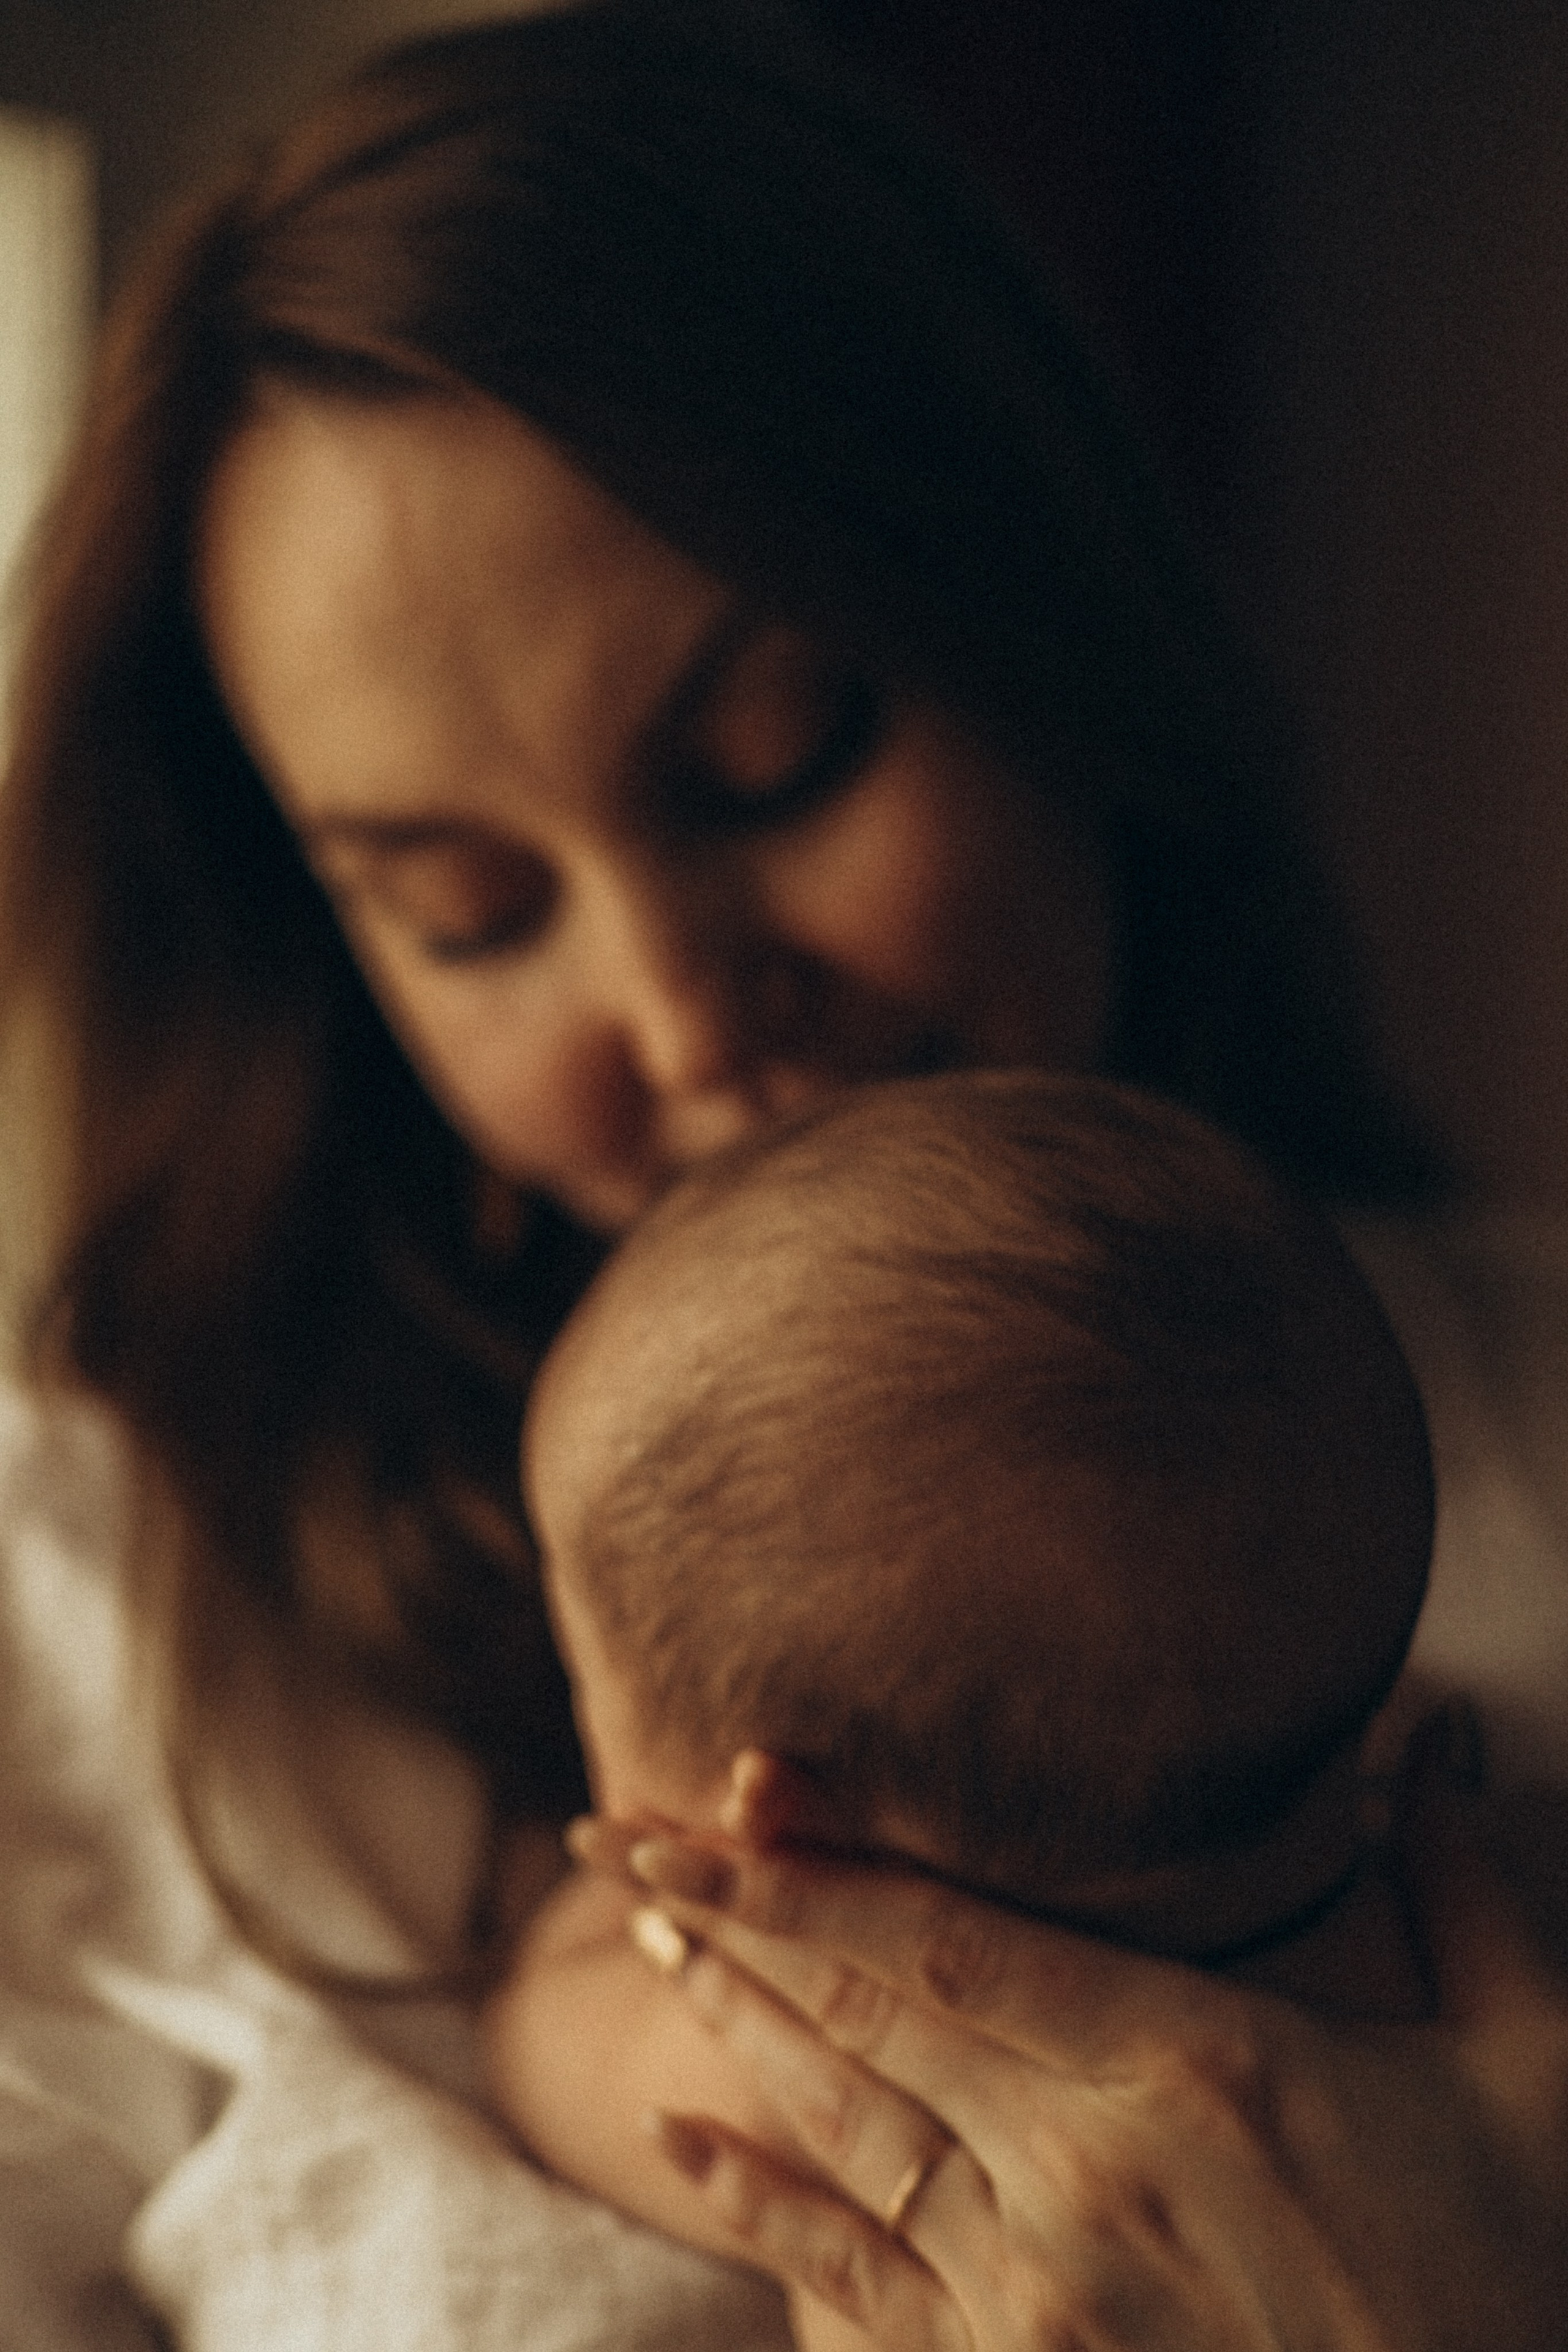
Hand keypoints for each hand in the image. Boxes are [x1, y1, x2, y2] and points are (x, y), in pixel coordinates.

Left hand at [570, 1734, 1567, 2349]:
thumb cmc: (1516, 2281)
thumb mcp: (1527, 2069)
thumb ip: (1464, 1889)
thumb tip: (1430, 1739)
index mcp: (1198, 2067)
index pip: (950, 1938)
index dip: (809, 1870)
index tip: (700, 1809)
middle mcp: (1090, 2172)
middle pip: (866, 2015)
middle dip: (728, 1916)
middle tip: (618, 1838)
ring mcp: (1040, 2295)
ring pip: (844, 2128)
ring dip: (732, 2025)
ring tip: (647, 1936)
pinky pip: (853, 2284)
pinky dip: (757, 2207)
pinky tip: (679, 2142)